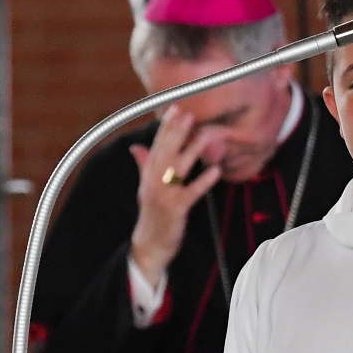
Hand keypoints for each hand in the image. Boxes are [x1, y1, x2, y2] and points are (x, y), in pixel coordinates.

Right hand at [127, 110, 222, 283]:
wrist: (150, 244)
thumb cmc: (153, 214)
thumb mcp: (146, 187)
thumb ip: (144, 165)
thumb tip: (136, 147)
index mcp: (148, 174)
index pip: (157, 146)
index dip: (166, 127)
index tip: (175, 108)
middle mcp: (153, 182)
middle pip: (166, 152)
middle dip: (177, 132)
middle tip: (189, 113)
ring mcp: (164, 195)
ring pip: (178, 168)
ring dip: (192, 150)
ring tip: (205, 134)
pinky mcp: (176, 209)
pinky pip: (191, 192)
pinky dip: (204, 181)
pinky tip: (216, 171)